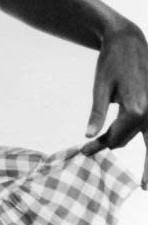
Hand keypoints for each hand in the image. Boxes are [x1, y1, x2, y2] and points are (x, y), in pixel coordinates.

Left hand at [80, 20, 147, 188]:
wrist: (128, 39)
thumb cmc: (111, 62)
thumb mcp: (100, 87)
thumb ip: (97, 113)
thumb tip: (88, 136)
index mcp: (135, 110)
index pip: (115, 138)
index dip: (99, 146)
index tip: (83, 151)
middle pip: (131, 140)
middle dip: (117, 149)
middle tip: (136, 185)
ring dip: (145, 155)